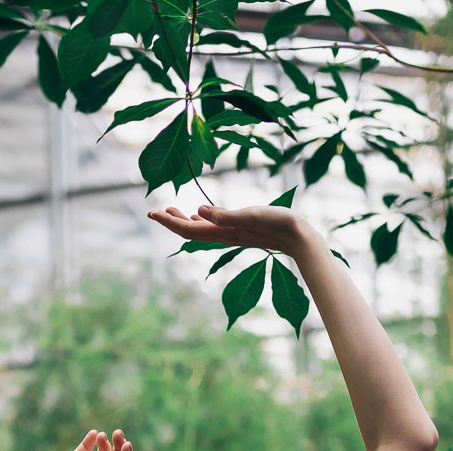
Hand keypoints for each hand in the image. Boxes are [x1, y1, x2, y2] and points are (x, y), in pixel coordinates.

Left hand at [145, 204, 321, 256]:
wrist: (301, 239)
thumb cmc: (278, 224)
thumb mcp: (250, 215)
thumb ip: (225, 215)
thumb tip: (198, 211)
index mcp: (223, 232)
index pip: (188, 230)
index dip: (169, 222)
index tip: (151, 212)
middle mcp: (224, 235)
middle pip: (190, 232)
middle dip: (171, 222)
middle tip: (153, 211)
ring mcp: (232, 233)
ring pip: (201, 229)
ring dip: (183, 221)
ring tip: (171, 210)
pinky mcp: (241, 230)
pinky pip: (214, 227)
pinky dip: (201, 221)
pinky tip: (199, 215)